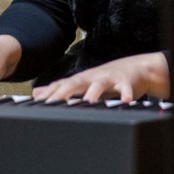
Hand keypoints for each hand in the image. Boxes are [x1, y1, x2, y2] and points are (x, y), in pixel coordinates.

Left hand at [32, 52, 170, 103]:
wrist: (136, 68)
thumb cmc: (106, 78)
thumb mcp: (83, 82)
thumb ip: (60, 88)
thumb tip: (37, 93)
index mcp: (81, 80)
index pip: (61, 86)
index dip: (49, 95)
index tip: (37, 104)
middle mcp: (93, 77)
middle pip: (76, 83)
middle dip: (64, 93)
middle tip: (53, 104)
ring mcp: (110, 79)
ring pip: (100, 85)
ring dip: (94, 92)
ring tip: (88, 102)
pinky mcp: (127, 82)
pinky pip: (126, 88)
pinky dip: (126, 94)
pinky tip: (126, 101)